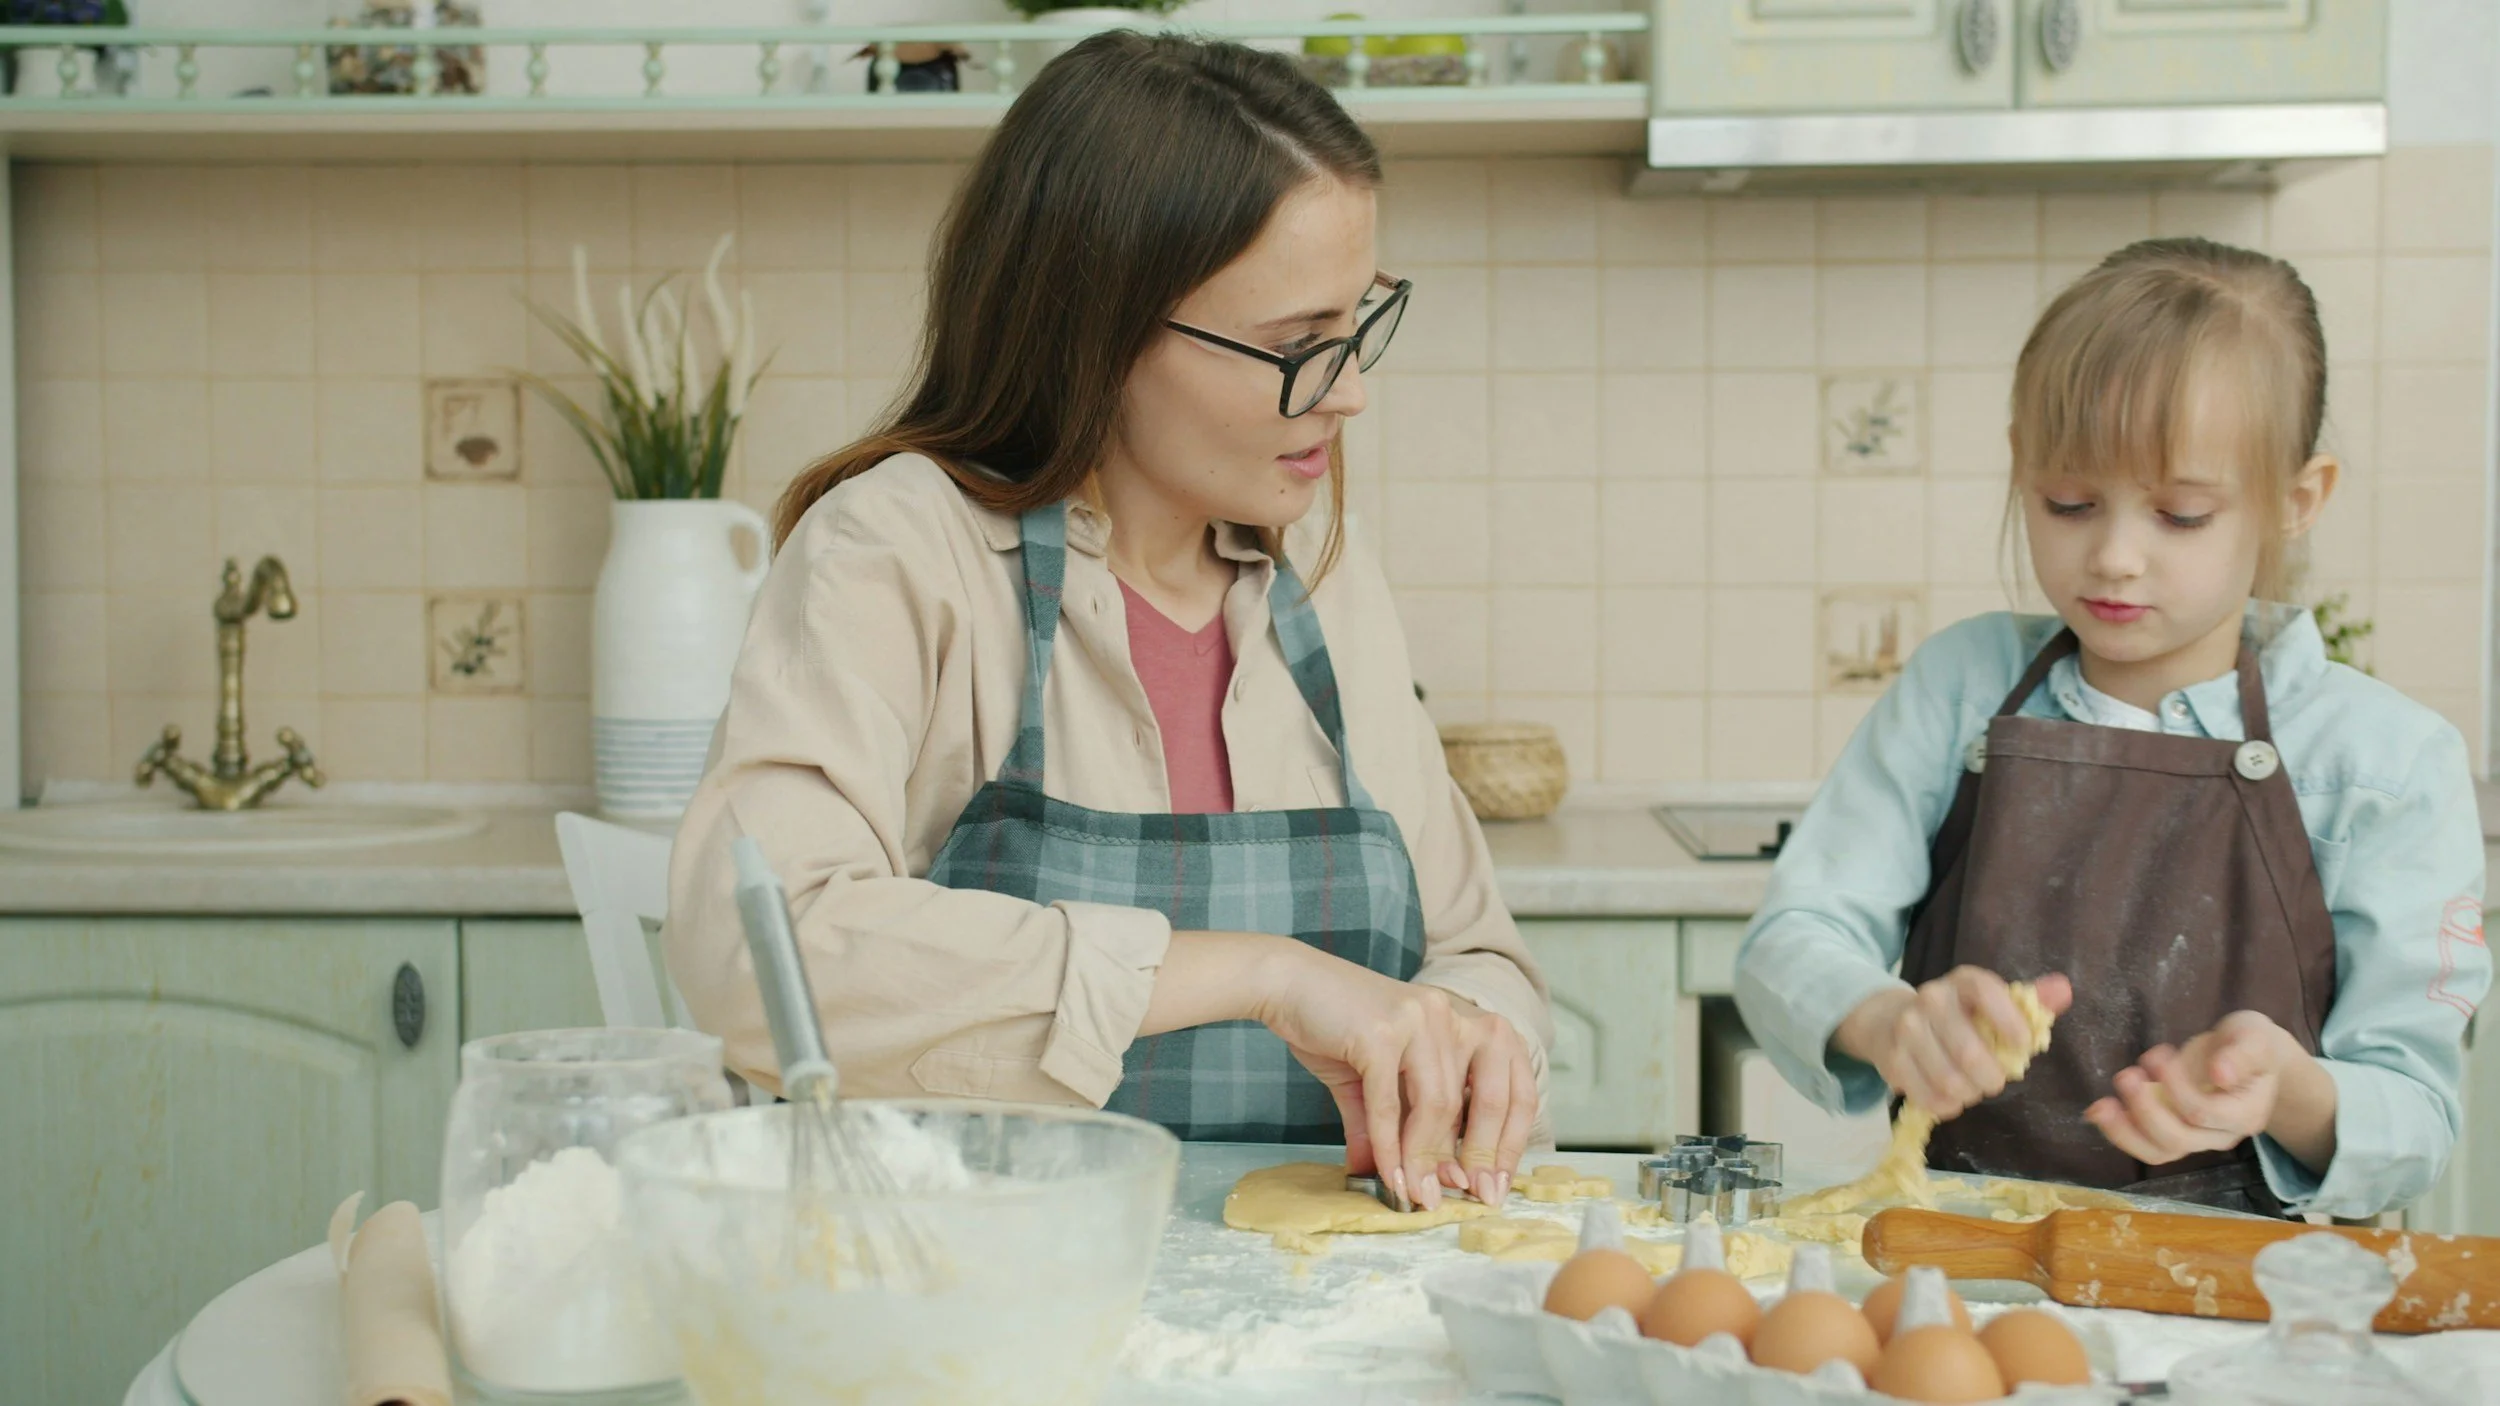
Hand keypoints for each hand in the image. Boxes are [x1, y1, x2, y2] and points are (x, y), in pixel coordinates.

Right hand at [1253, 949, 1532, 1211]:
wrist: (1287, 983)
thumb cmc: (1338, 1028)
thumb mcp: (1380, 1082)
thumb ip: (1399, 1129)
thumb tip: (1409, 1188)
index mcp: (1468, 1023)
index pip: (1515, 1088)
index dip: (1511, 1143)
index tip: (1495, 1186)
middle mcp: (1454, 1016)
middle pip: (1486, 1101)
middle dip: (1477, 1159)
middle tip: (1466, 1199)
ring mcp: (1420, 1019)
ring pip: (1438, 1106)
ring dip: (1427, 1160)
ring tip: (1419, 1196)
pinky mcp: (1382, 1032)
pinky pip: (1391, 1104)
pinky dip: (1389, 1147)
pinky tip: (1388, 1176)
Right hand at [1834, 967, 2072, 1119]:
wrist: (1888, 1019)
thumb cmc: (1957, 1015)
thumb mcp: (1991, 1002)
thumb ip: (2030, 1001)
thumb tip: (2064, 990)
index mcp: (1963, 981)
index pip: (1988, 994)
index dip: (2010, 1024)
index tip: (2023, 1047)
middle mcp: (1931, 999)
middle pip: (1969, 1053)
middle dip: (1991, 1078)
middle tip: (1994, 1081)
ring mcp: (1907, 1030)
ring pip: (1950, 1082)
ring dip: (1969, 1094)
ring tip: (1970, 1088)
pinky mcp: (1892, 1060)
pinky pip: (1930, 1098)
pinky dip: (1947, 1107)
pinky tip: (1949, 1097)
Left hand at [2086, 1011, 2298, 1164]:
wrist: (2246, 1056)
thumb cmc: (2250, 1042)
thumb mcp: (2253, 1037)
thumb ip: (2241, 1054)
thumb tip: (2220, 1075)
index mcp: (2246, 1113)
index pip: (2205, 1113)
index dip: (2176, 1089)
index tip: (2156, 1055)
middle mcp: (2223, 1135)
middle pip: (2179, 1139)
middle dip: (2145, 1109)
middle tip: (2126, 1075)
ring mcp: (2198, 1140)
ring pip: (2159, 1151)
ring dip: (2125, 1129)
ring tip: (2101, 1104)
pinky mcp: (2175, 1135)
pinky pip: (2147, 1146)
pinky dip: (2120, 1132)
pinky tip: (2097, 1112)